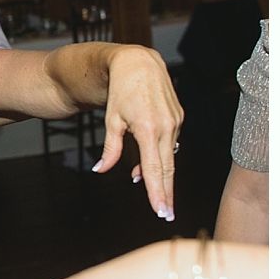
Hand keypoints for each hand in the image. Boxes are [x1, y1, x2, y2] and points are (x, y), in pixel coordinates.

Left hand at [92, 47, 182, 220]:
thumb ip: (110, 149)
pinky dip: (160, 156)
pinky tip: (147, 164)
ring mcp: (175, 122)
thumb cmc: (121, 92)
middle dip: (166, 193)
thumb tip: (101, 170)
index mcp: (148, 129)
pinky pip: (170, 144)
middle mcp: (166, 127)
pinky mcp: (178, 117)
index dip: (157, 192)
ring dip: (158, 173)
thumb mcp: (111, 121)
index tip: (161, 210)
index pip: (154, 169)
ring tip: (148, 188)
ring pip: (168, 156)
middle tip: (167, 214)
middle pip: (167, 168)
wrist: (139, 64)